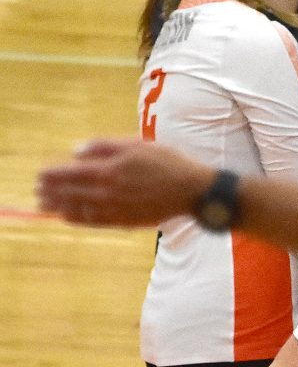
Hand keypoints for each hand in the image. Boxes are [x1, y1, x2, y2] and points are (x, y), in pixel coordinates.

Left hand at [37, 139, 211, 226]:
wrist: (192, 191)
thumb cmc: (167, 163)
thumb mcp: (136, 145)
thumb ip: (103, 146)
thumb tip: (75, 152)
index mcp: (109, 169)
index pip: (68, 174)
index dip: (51, 175)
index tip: (40, 175)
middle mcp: (107, 192)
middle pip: (69, 193)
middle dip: (50, 192)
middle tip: (37, 191)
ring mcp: (115, 209)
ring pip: (77, 210)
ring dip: (58, 207)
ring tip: (45, 205)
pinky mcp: (124, 221)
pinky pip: (93, 222)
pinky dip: (77, 219)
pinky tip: (67, 217)